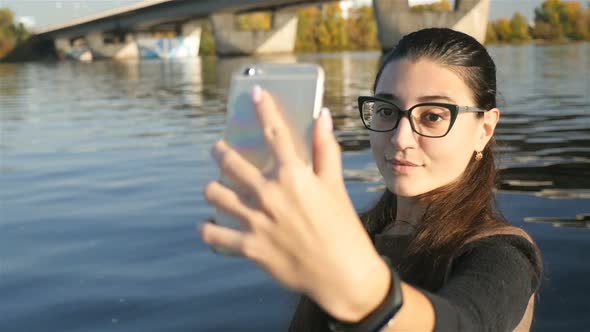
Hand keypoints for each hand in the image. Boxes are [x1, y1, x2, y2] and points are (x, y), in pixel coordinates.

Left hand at [200, 86, 389, 320]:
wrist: (342, 274)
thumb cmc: (342, 227)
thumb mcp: (334, 186)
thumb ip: (325, 150)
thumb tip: (322, 116)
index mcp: (293, 175)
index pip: (275, 132)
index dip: (264, 108)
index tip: (254, 93)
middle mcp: (270, 193)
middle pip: (231, 161)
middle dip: (220, 152)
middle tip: (218, 150)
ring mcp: (256, 220)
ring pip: (215, 194)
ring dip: (212, 189)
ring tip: (215, 190)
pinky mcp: (249, 246)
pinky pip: (215, 234)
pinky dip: (209, 229)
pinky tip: (209, 225)